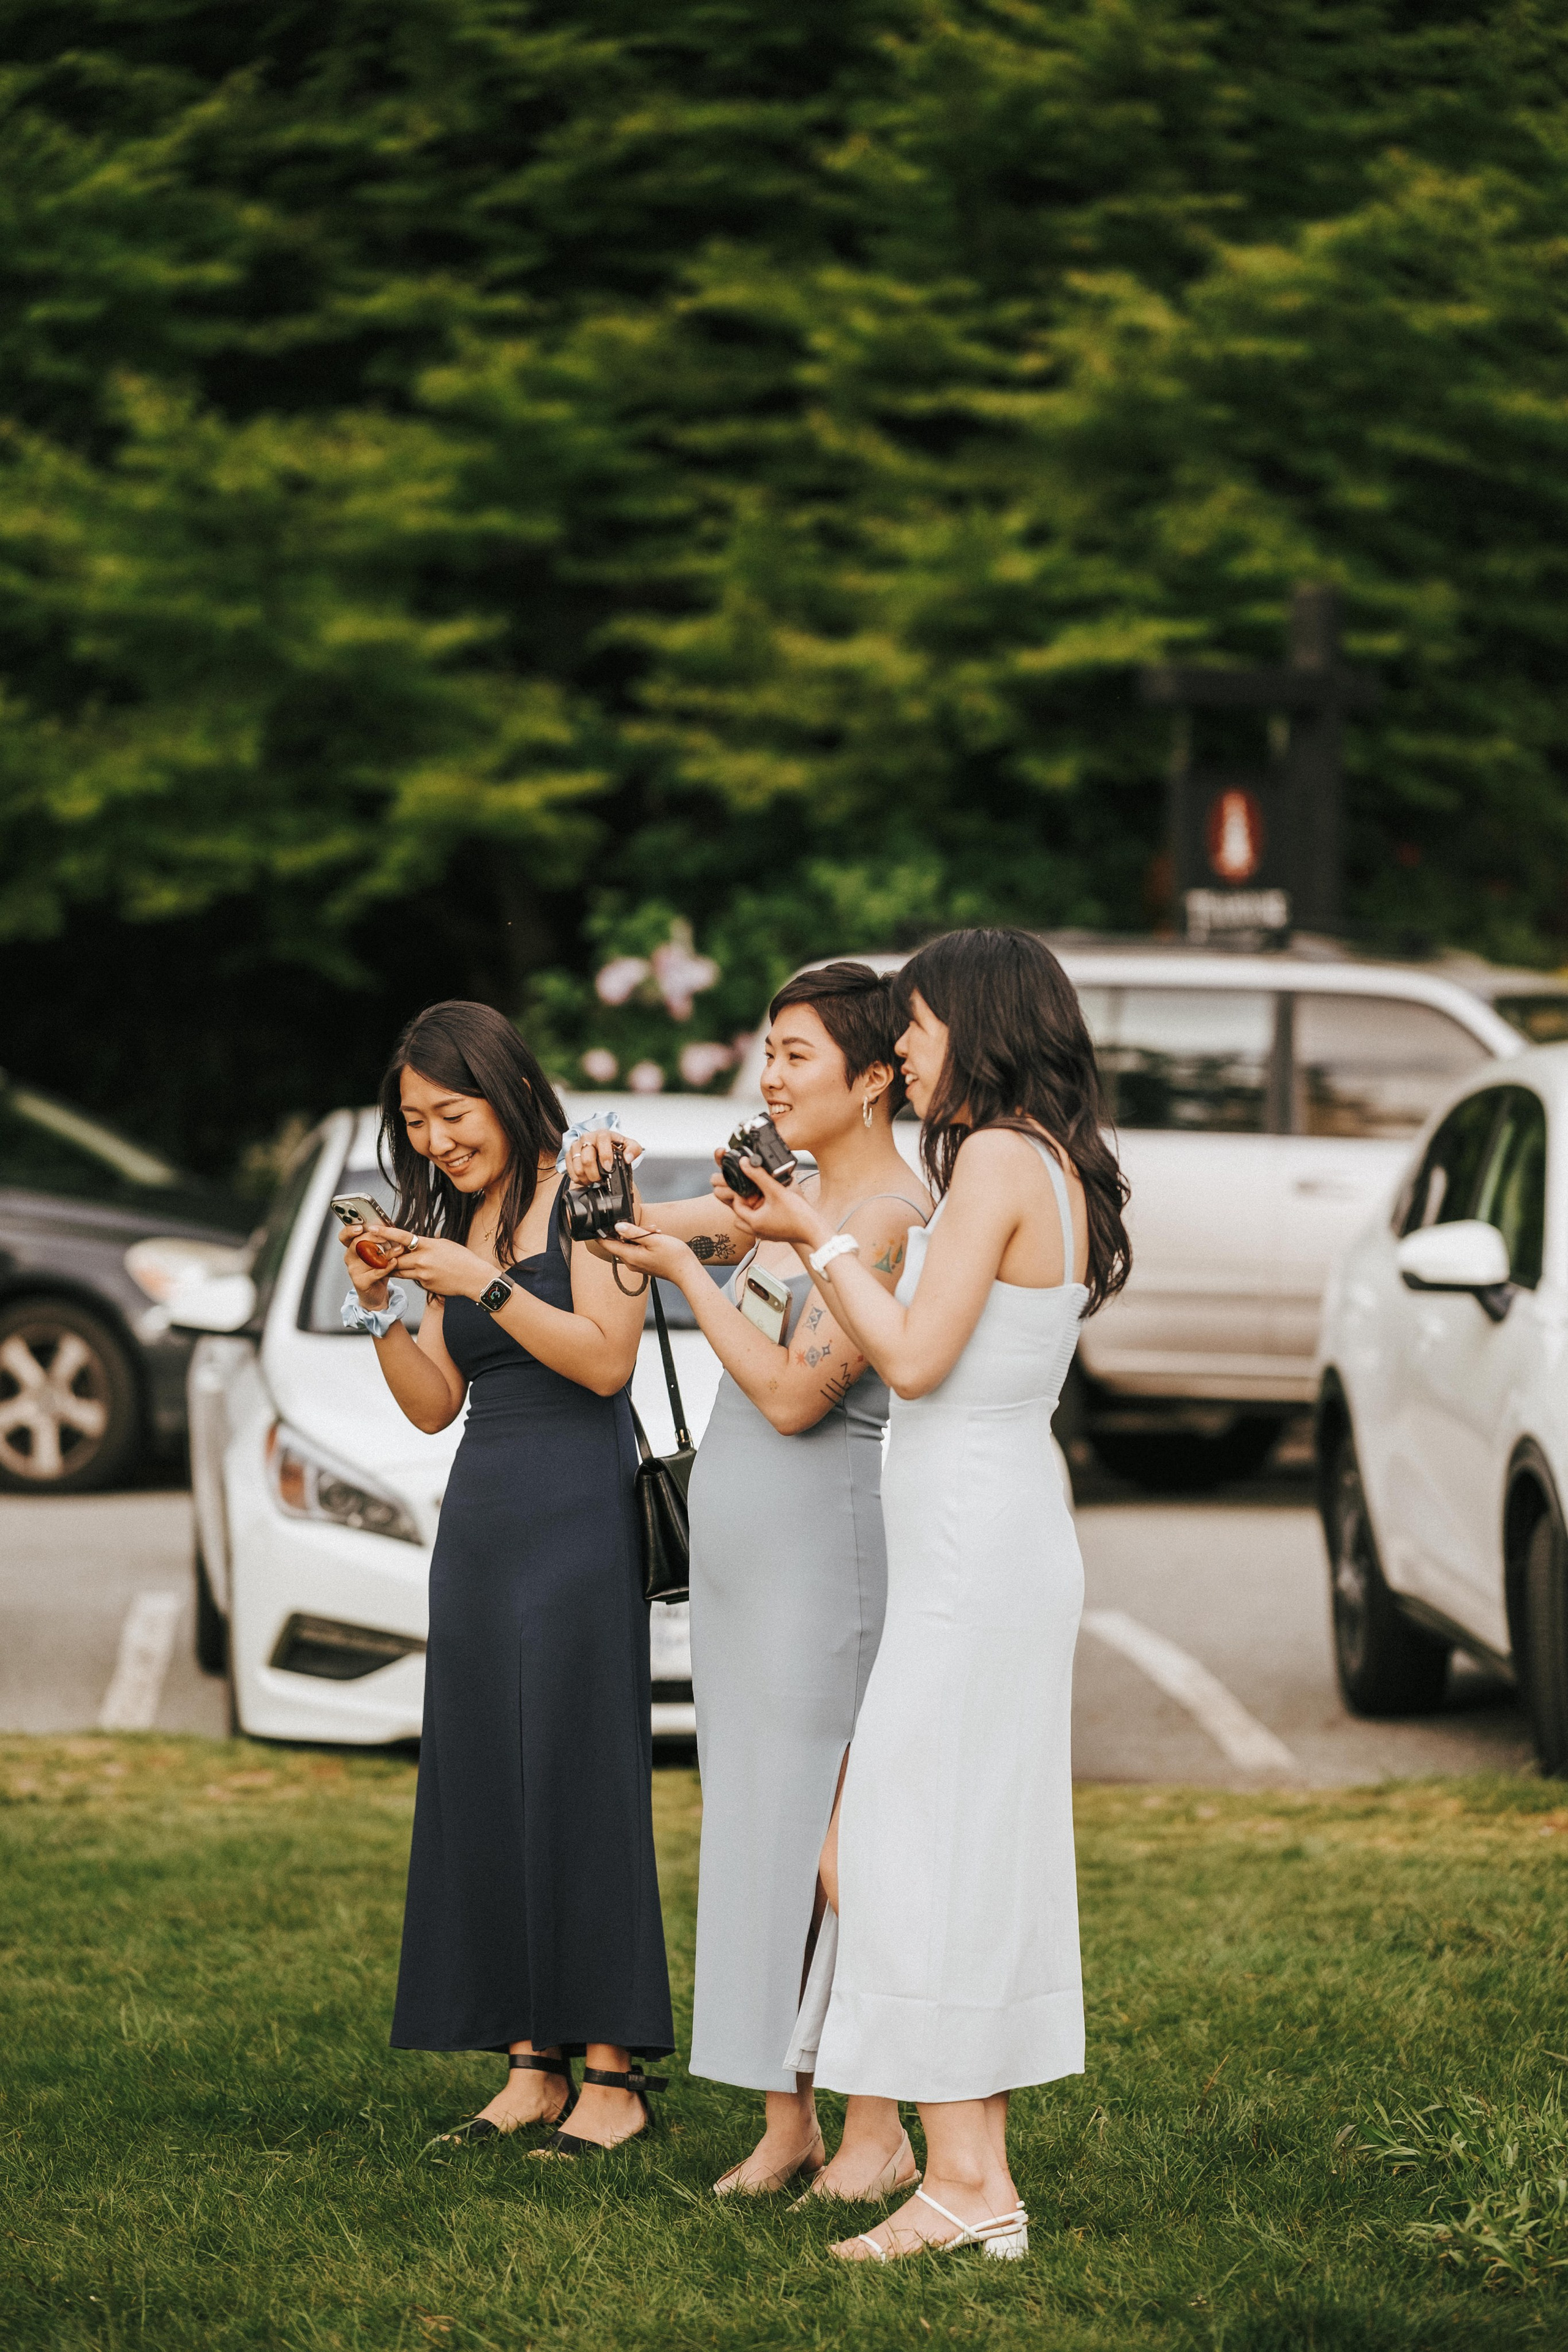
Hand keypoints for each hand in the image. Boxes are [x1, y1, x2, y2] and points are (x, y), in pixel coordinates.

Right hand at [340, 1221, 401, 1307]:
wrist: (377, 1293)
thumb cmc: (378, 1269)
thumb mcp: (379, 1252)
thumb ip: (381, 1241)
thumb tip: (389, 1228)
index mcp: (352, 1248)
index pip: (345, 1236)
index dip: (350, 1230)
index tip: (360, 1227)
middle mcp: (350, 1258)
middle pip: (357, 1243)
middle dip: (374, 1238)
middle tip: (387, 1237)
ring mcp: (353, 1270)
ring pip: (369, 1257)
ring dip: (386, 1252)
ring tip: (399, 1249)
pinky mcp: (361, 1281)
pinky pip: (376, 1272)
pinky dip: (387, 1266)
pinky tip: (395, 1262)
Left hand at [378, 1232, 493, 1301]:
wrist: (474, 1278)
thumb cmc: (463, 1259)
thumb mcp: (445, 1244)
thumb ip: (427, 1244)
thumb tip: (414, 1243)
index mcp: (429, 1245)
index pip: (403, 1237)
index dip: (386, 1232)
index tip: (373, 1228)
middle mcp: (423, 1260)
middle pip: (395, 1258)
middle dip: (386, 1256)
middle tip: (377, 1253)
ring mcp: (423, 1274)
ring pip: (400, 1271)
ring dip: (395, 1267)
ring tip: (393, 1264)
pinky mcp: (425, 1285)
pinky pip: (414, 1279)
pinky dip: (414, 1276)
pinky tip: (427, 1274)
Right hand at [564, 1127, 644, 1185]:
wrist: (602, 1146)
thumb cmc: (614, 1146)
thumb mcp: (629, 1146)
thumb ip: (633, 1150)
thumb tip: (628, 1158)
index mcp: (603, 1134)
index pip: (602, 1141)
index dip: (605, 1156)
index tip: (609, 1168)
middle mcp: (587, 1138)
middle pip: (587, 1158)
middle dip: (595, 1174)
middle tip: (601, 1179)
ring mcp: (576, 1146)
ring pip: (578, 1167)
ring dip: (587, 1178)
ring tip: (594, 1179)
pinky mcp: (569, 1154)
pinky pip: (570, 1171)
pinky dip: (579, 1179)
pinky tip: (586, 1178)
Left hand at [603, 1223, 698, 1287]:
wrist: (687, 1272)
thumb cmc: (673, 1256)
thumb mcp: (653, 1239)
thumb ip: (634, 1232)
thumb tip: (617, 1227)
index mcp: (630, 1256)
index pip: (606, 1244)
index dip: (600, 1233)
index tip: (600, 1223)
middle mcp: (630, 1262)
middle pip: (620, 1242)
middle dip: (629, 1231)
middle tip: (648, 1228)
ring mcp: (637, 1264)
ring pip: (630, 1245)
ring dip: (640, 1235)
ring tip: (655, 1232)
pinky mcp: (644, 1264)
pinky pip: (637, 1250)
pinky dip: (644, 1242)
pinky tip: (656, 1238)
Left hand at [726, 1160, 830, 1250]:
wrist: (814, 1230)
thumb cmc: (798, 1214)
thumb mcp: (776, 1190)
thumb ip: (759, 1175)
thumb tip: (744, 1163)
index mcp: (754, 1222)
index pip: (736, 1206)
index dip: (740, 1194)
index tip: (750, 1186)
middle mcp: (757, 1231)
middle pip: (739, 1218)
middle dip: (744, 1205)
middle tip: (754, 1195)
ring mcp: (766, 1235)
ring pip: (750, 1224)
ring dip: (752, 1212)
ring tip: (763, 1201)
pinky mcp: (775, 1236)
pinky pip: (761, 1227)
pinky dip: (762, 1218)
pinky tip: (773, 1208)